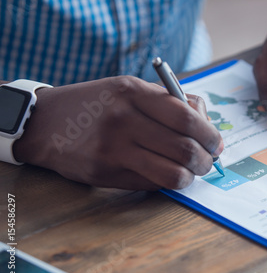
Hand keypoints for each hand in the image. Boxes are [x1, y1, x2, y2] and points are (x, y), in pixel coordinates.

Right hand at [13, 76, 223, 189]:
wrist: (44, 123)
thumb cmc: (97, 104)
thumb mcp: (130, 89)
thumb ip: (170, 103)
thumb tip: (208, 128)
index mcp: (133, 92)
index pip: (187, 117)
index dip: (210, 134)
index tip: (217, 144)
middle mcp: (123, 119)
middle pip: (184, 148)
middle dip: (206, 160)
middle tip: (208, 162)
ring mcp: (113, 149)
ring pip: (172, 173)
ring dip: (191, 177)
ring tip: (192, 172)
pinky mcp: (104, 173)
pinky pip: (151, 183)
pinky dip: (167, 182)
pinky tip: (166, 174)